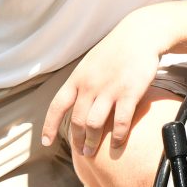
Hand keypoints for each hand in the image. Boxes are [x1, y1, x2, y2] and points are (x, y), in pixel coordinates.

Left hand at [41, 11, 162, 155]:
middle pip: (77, 120)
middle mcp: (90, 85)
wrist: (140, 34)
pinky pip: (120, 122)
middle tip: (81, 152)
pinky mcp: (130, 93)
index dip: (49, 126)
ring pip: (94, 124)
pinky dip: (117, 137)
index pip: (57, 106)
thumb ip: (82, 82)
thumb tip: (74, 102)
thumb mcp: (91, 63)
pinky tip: (116, 145)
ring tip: (93, 151)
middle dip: (77, 140)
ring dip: (92, 141)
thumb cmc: (116, 50)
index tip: (46, 142)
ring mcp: (110, 89)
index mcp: (78, 78)